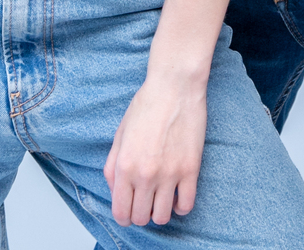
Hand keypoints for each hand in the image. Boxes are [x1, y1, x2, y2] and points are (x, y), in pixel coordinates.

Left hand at [103, 74, 207, 225]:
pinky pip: (186, 206)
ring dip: (160, 211)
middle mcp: (145, 174)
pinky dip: (180, 206)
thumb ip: (112, 166)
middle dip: (141, 213)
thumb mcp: (120, 134)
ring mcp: (169, 174)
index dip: (124, 216)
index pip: (121, 212)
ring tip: (161, 196)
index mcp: (124, 165)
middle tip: (145, 200)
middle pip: (141, 218)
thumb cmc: (147, 104)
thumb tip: (116, 190)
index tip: (129, 210)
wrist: (174, 86)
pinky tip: (177, 193)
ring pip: (163, 217)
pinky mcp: (190, 170)